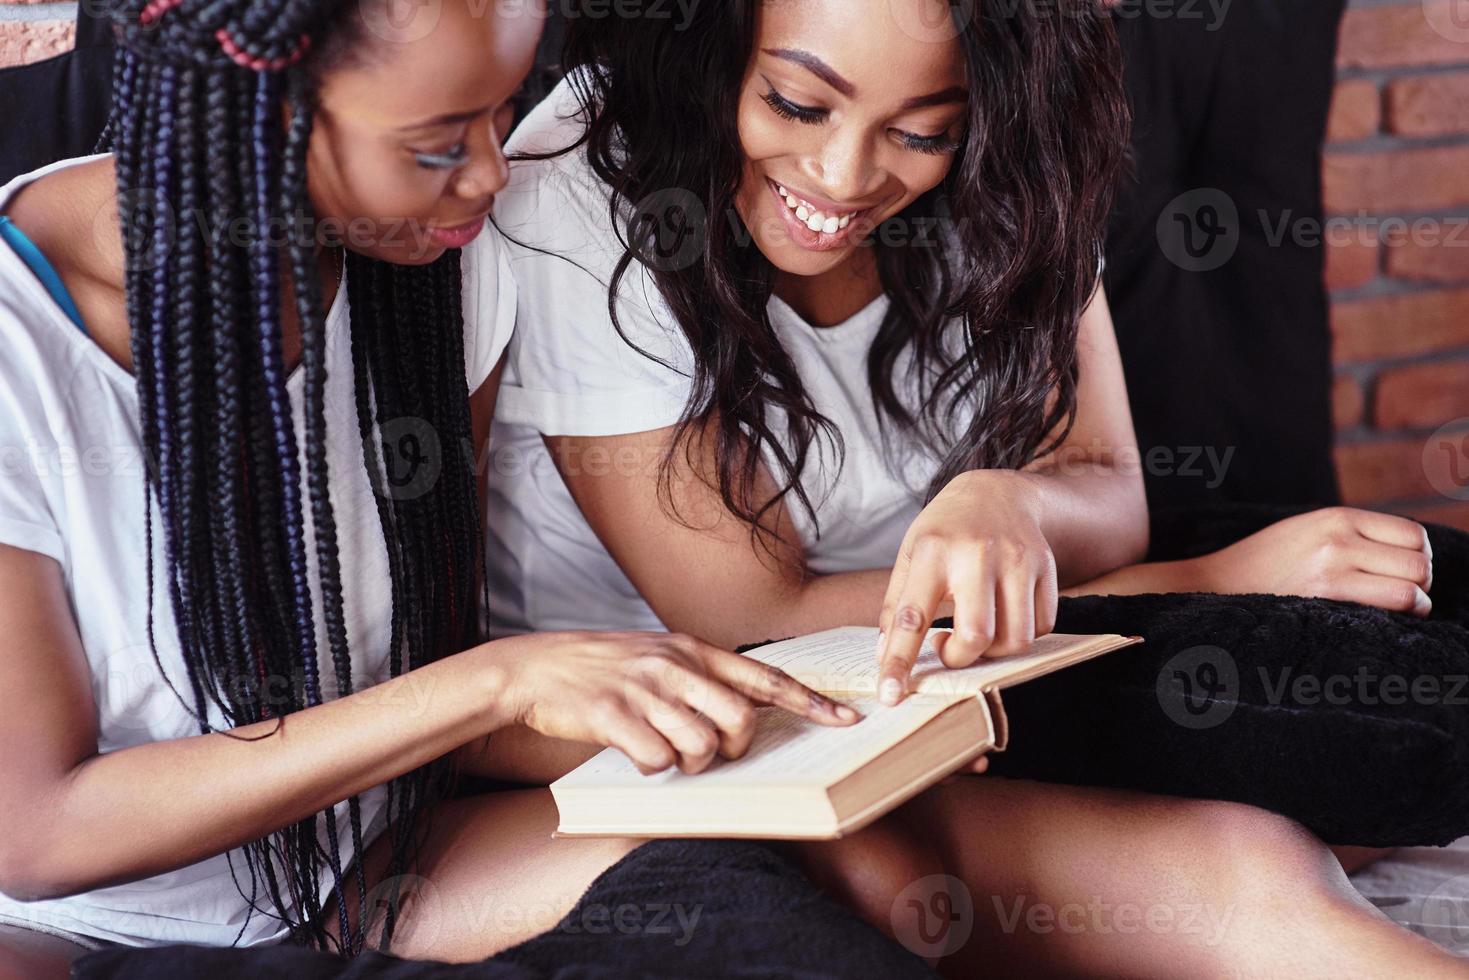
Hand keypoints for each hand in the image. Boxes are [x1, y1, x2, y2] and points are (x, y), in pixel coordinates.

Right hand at [483, 631, 859, 774]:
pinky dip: (653, 767)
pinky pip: (656, 759)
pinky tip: (637, 752)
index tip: (845, 719)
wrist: (535, 668)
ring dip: (691, 762)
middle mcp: (674, 665)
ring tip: (668, 751)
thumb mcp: (656, 656)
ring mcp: (644, 689)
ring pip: (701, 744)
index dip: (808, 701)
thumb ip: (699, 676)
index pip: (763, 677)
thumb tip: (744, 712)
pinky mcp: (613, 714)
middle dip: (735, 750)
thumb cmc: (602, 668)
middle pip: (740, 720)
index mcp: (690, 649)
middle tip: (713, 754)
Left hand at [877, 471, 1058, 704]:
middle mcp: (978, 554)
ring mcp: (1017, 559)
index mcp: (933, 551)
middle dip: (959, 658)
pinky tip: (1003, 619)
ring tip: (975, 633)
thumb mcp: (910, 555)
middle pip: (976, 635)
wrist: (995, 492)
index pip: (912, 616)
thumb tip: (884, 658)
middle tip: (947, 647)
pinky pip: (1041, 626)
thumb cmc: (944, 531)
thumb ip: (895, 606)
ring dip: (993, 652)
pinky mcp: (1046, 566)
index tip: (890, 696)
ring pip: (1016, 637)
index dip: (900, 661)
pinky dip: (1021, 636)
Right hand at [1194, 507, 1432, 615]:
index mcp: (1336, 517)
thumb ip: (1351, 534)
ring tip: (1401, 612)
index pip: (1413, 534)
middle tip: (1405, 598)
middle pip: (1418, 563)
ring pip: (1411, 589)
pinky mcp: (1326, 597)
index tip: (1405, 575)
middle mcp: (1338, 537)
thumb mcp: (1307, 531)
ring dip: (1416, 605)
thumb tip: (1408, 553)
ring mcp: (1332, 567)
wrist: (1215, 583)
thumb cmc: (1264, 564)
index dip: (1419, 558)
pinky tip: (1384, 623)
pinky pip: (1391, 607)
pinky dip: (1400, 619)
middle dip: (1421, 584)